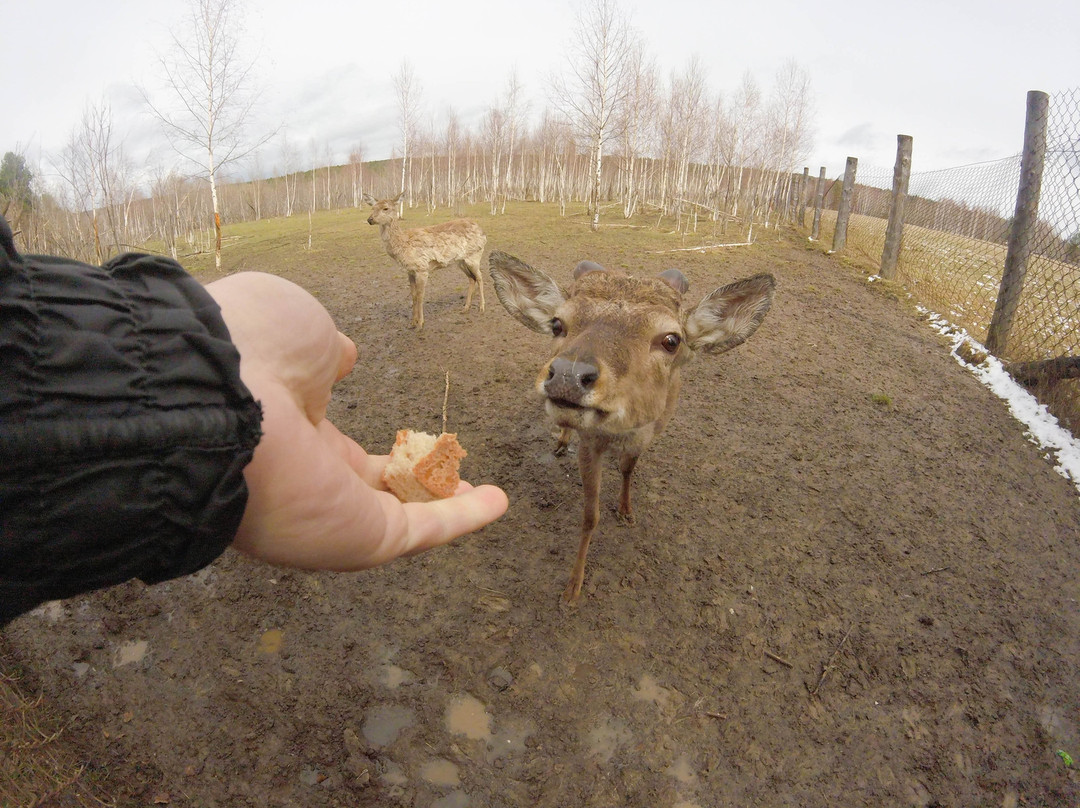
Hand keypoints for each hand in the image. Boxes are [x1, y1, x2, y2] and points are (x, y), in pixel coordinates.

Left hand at [205, 272, 507, 570]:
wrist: (213, 386)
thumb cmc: (247, 345)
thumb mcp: (298, 329)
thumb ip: (325, 351)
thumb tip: (342, 355)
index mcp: (286, 427)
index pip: (337, 449)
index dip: (374, 445)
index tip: (405, 440)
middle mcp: (304, 476)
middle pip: (369, 490)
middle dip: (412, 486)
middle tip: (451, 478)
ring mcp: (330, 511)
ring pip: (401, 516)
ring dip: (445, 508)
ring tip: (484, 497)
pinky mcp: (359, 537)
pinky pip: (422, 530)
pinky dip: (464, 519)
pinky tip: (498, 503)